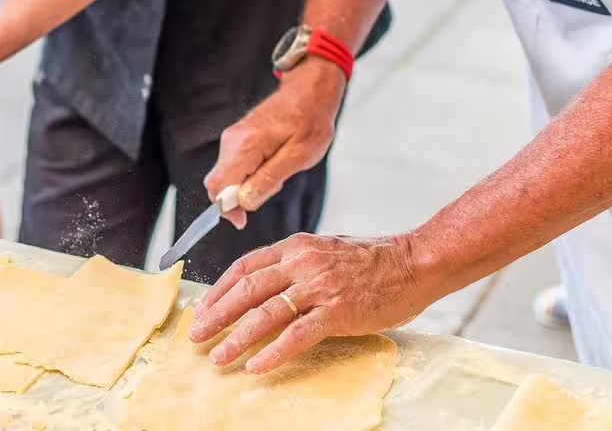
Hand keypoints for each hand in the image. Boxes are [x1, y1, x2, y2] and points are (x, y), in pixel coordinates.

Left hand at [189, 232, 445, 373]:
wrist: (415, 262)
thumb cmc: (375, 258)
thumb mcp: (328, 248)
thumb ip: (299, 261)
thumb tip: (271, 281)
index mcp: (297, 246)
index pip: (246, 266)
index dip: (220, 289)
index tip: (205, 308)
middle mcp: (302, 262)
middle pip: (247, 290)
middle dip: (217, 315)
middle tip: (197, 336)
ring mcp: (320, 286)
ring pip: (266, 314)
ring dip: (237, 337)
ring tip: (219, 356)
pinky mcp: (338, 311)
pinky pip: (297, 335)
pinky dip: (273, 352)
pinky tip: (256, 366)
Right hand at [204, 58, 345, 229]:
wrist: (311, 91)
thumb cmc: (310, 121)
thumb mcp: (299, 157)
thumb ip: (269, 180)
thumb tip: (244, 202)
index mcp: (245, 146)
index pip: (219, 188)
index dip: (228, 210)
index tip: (243, 221)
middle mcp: (232, 141)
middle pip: (217, 184)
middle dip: (236, 200)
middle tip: (269, 191)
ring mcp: (233, 138)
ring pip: (226, 176)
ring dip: (245, 186)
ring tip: (277, 174)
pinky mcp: (238, 138)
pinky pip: (234, 166)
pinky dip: (248, 176)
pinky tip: (272, 166)